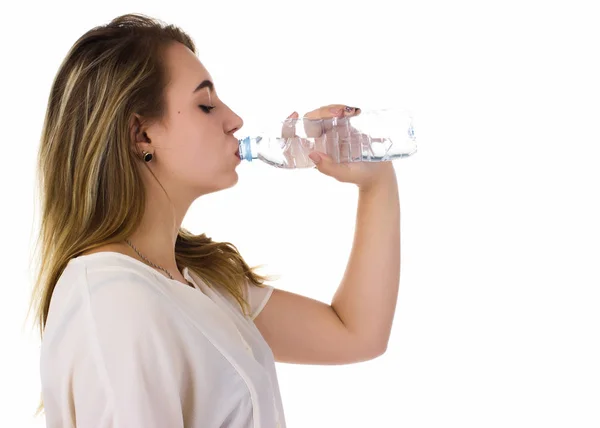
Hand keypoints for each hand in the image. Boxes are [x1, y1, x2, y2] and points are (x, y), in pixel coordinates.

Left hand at [281, 104, 395, 189]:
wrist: (378, 173)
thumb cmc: (358, 176)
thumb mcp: (342, 174)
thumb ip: (327, 167)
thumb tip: (312, 154)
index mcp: (315, 150)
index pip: (295, 136)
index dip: (289, 125)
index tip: (294, 115)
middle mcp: (321, 139)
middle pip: (311, 119)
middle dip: (319, 113)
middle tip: (336, 113)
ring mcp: (334, 130)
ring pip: (326, 113)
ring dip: (333, 109)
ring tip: (345, 112)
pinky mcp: (346, 125)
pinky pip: (341, 112)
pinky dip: (345, 109)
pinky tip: (354, 112)